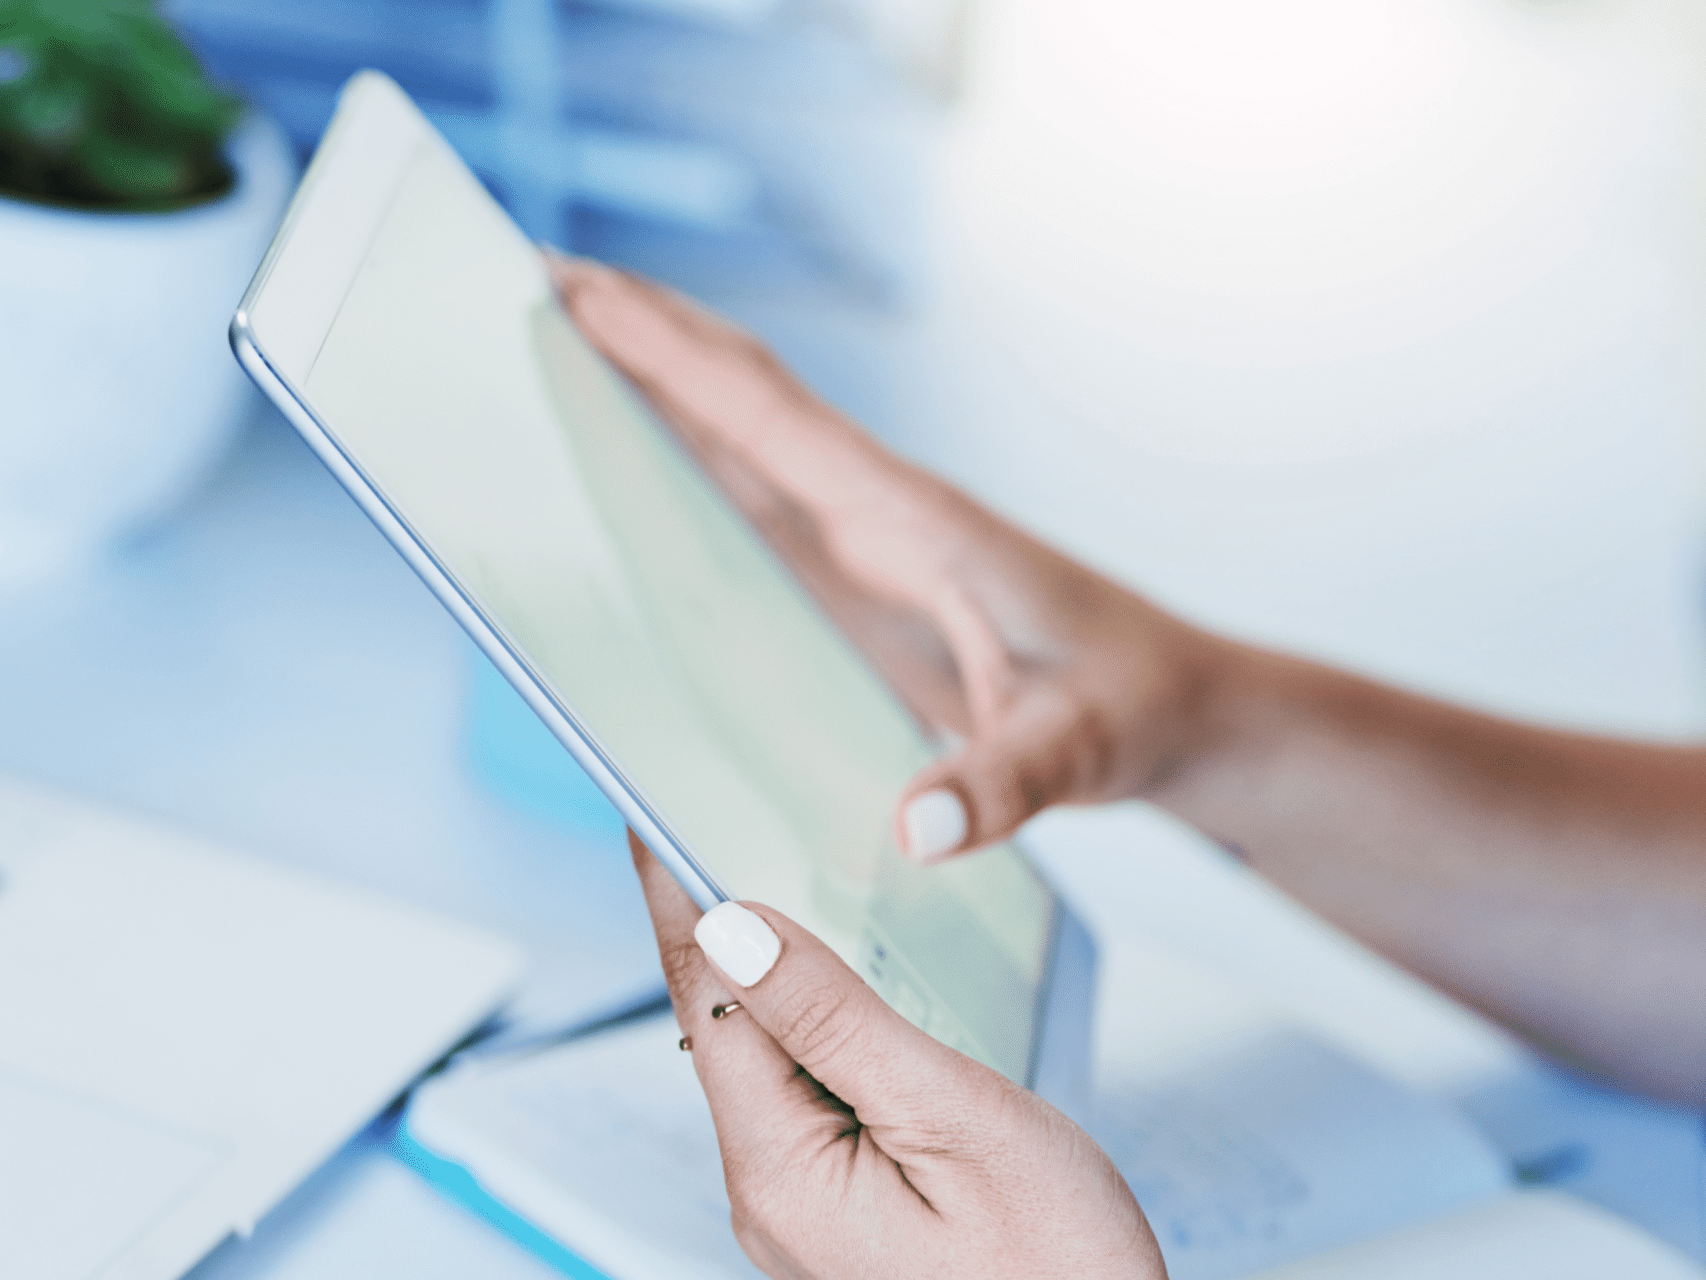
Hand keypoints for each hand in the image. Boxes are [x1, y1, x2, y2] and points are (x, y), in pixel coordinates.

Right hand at [558, 257, 1261, 860]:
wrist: (1176, 706)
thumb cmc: (1135, 707)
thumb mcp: (1080, 751)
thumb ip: (1002, 785)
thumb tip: (912, 830)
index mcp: (915, 523)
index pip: (777, 421)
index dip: (676, 360)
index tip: (586, 294)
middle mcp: (875, 514)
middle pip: (738, 401)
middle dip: (638, 335)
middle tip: (529, 274)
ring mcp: (859, 544)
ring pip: (736, 442)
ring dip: (646, 387)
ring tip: (546, 333)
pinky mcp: (852, 582)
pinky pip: (749, 503)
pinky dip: (678, 459)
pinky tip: (621, 456)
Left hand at [632, 832, 1164, 1279]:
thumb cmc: (1060, 1278)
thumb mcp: (955, 1122)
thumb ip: (839, 1021)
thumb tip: (737, 931)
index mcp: (781, 1172)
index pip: (704, 999)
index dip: (677, 896)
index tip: (645, 810)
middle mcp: (771, 1198)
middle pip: (722, 1029)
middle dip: (720, 926)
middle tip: (710, 816)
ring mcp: (804, 1216)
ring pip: (766, 1064)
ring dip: (772, 978)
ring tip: (771, 879)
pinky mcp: (845, 1222)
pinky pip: (807, 1104)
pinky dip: (816, 1033)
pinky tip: (840, 992)